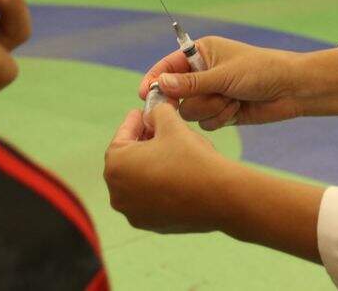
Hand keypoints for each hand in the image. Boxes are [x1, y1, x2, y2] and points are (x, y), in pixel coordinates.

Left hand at [104, 104, 238, 233]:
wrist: (220, 196)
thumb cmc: (192, 157)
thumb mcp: (172, 123)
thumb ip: (157, 112)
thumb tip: (153, 113)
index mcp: (116, 165)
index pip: (121, 137)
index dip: (134, 122)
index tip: (142, 112)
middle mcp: (117, 192)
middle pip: (126, 161)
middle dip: (140, 143)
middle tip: (155, 129)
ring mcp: (132, 212)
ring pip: (136, 181)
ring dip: (148, 165)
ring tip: (167, 152)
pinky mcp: (150, 225)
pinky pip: (148, 199)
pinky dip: (156, 186)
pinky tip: (174, 175)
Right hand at [136, 37, 337, 130]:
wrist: (292, 90)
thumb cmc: (261, 70)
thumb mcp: (224, 75)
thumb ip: (191, 83)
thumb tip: (160, 84)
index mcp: (201, 53)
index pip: (168, 65)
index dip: (155, 79)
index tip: (145, 93)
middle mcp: (202, 73)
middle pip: (176, 95)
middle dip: (195, 99)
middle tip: (213, 96)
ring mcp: (211, 94)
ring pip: (190, 112)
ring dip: (211, 109)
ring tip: (233, 100)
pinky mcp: (221, 112)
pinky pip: (205, 123)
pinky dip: (220, 118)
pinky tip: (238, 110)